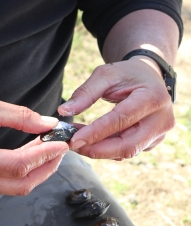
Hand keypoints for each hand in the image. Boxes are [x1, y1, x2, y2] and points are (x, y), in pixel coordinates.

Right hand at [0, 94, 67, 194]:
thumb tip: (48, 124)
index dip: (44, 155)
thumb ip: (19, 116)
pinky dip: (23, 170)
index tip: (62, 142)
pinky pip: (6, 183)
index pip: (18, 165)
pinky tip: (33, 153)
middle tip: (61, 147)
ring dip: (37, 169)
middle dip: (46, 166)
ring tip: (50, 147)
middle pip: (21, 184)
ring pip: (16, 187)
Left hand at [58, 57, 174, 159]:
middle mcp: (162, 119)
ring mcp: (160, 134)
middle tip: (73, 145)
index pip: (122, 119)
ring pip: (128, 151)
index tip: (74, 139)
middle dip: (98, 149)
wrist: (148, 76)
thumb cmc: (126, 73)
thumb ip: (85, 93)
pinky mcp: (154, 142)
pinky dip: (108, 149)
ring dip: (100, 150)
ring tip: (78, 142)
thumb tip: (64, 111)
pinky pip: (129, 150)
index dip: (97, 132)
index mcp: (153, 97)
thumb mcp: (105, 74)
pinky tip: (91, 142)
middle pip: (128, 145)